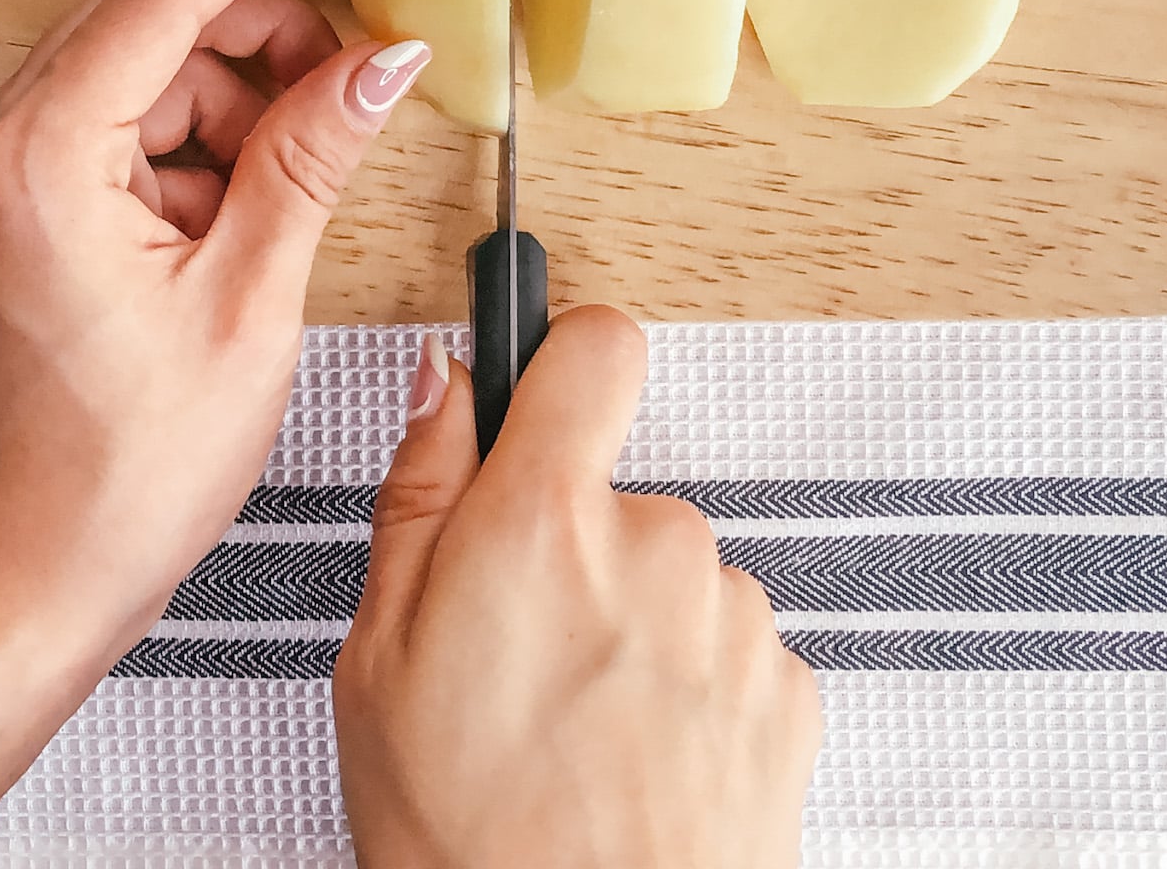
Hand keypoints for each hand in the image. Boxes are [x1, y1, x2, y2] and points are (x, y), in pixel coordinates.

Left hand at [0, 0, 429, 663]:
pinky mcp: (13, 202)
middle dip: (261, 35)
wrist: (25, 581)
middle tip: (354, 73)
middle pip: (152, 22)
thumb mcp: (246, 306)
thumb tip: (379, 62)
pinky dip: (193, 150)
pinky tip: (240, 217)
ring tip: (290, 191)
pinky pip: (120, 127)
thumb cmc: (116, 476)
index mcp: (41, 155)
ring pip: (143, 74)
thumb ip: (309, 162)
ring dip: (231, 105)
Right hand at [333, 309, 821, 868]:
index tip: (541, 396)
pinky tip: (635, 760)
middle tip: (517, 651)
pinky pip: (725, 641)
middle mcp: (659, 549)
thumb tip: (445, 384)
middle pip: (616, 486)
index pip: (594, 347)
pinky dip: (687, 683)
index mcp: (545, 523)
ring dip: (632, 621)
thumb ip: (419, 492)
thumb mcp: (377, 658)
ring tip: (576, 727)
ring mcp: (735, 622)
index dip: (562, 360)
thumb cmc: (469, 842)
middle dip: (571, 543)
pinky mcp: (789, 692)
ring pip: (670, 569)